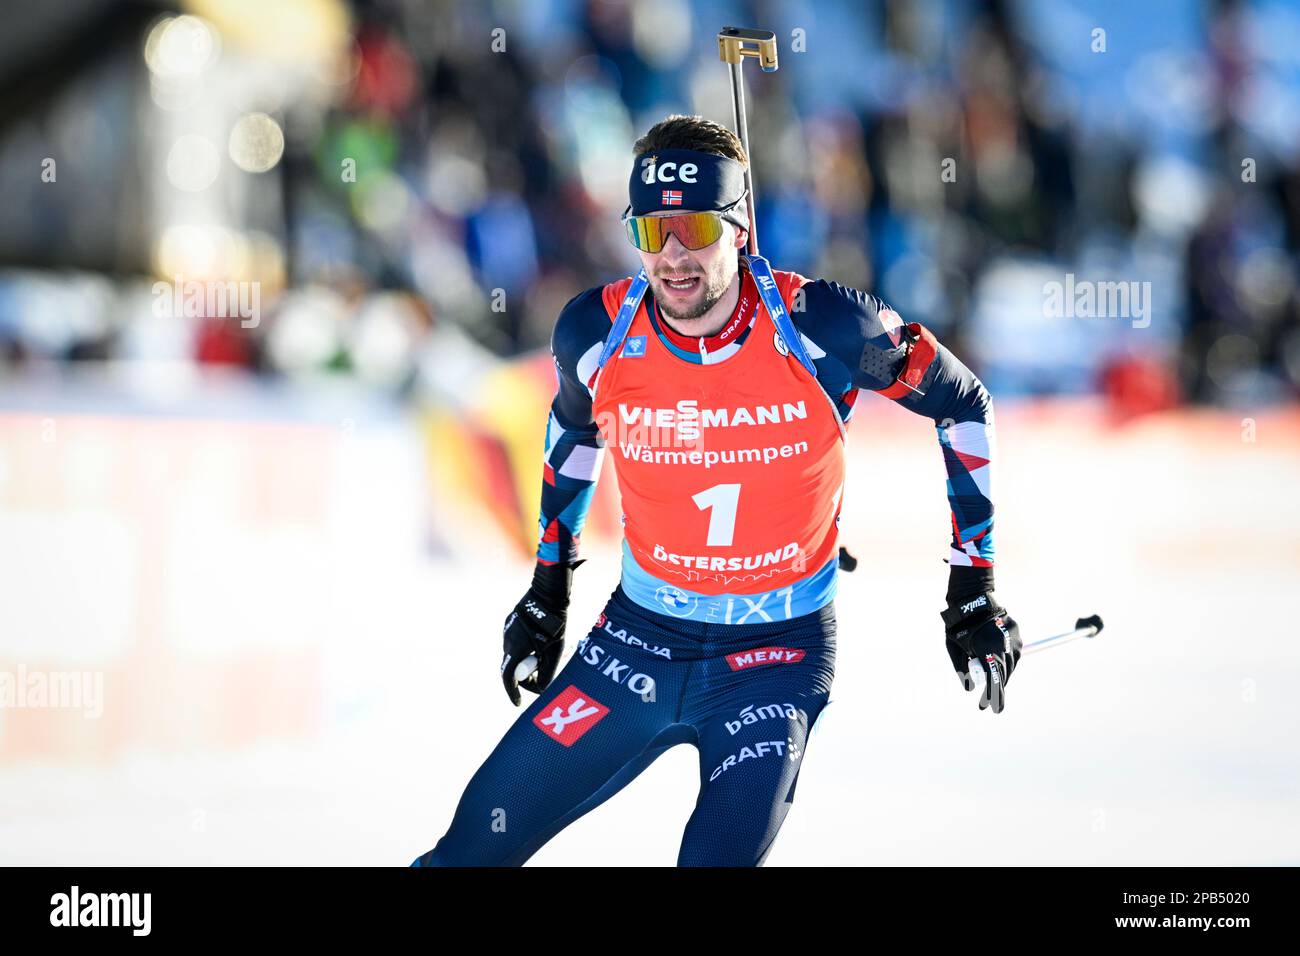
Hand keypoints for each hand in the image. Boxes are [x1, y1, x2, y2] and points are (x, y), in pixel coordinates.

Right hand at [499, 560, 581, 705]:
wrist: (548, 592)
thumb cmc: (554, 624)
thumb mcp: (554, 651)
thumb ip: (548, 672)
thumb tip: (543, 690)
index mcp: (515, 649)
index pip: (508, 678)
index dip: (513, 692)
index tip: (518, 703)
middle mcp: (507, 640)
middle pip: (511, 667)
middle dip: (524, 678)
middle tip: (539, 682)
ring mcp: (507, 629)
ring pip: (513, 653)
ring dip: (524, 662)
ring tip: (542, 661)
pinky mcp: (511, 621)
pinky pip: (515, 641)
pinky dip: (524, 649)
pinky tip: (538, 644)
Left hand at [941, 593, 1021, 713]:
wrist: (973, 601)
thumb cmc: (959, 627)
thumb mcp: (955, 650)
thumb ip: (962, 670)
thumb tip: (970, 688)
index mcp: (989, 654)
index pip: (996, 682)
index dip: (995, 698)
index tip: (994, 710)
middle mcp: (1005, 649)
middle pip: (1004, 675)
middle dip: (996, 687)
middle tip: (986, 698)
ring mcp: (1014, 641)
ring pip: (1011, 665)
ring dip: (1002, 672)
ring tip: (990, 674)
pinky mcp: (1017, 635)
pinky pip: (1013, 653)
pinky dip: (1006, 659)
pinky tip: (997, 659)